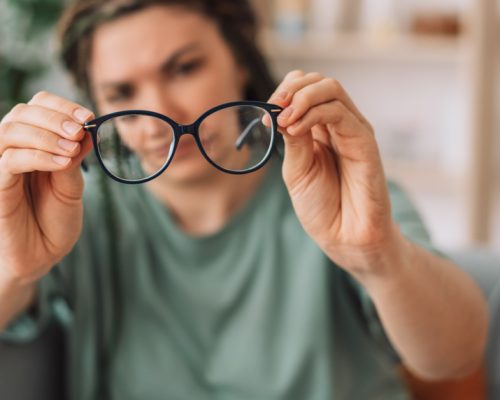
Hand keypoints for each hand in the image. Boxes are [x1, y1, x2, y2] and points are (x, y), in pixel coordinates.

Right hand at [0, 91, 93, 284]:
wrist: (40, 256)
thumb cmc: (54, 221)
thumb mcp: (71, 186)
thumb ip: (73, 159)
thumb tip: (86, 130)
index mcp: (32, 144)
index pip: (37, 106)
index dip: (61, 106)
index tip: (89, 116)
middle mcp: (11, 150)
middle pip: (21, 112)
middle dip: (55, 117)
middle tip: (80, 131)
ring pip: (10, 130)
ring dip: (47, 134)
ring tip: (72, 149)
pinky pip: (9, 160)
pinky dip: (38, 156)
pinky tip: (62, 162)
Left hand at [268, 70, 396, 272]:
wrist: (345, 237)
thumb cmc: (322, 207)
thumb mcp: (297, 170)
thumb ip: (293, 140)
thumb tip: (281, 110)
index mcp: (319, 130)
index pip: (303, 90)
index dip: (283, 93)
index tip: (265, 114)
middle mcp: (337, 125)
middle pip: (318, 82)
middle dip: (290, 89)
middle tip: (273, 109)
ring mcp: (352, 130)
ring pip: (330, 88)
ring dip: (300, 97)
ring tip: (283, 119)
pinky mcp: (365, 140)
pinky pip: (340, 112)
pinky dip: (313, 113)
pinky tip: (295, 128)